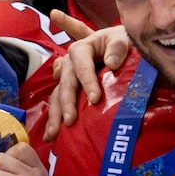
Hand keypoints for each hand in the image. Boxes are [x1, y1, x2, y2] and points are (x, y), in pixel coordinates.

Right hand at [43, 23, 130, 142]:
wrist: (123, 48)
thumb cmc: (123, 42)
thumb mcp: (123, 38)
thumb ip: (118, 47)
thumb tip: (111, 64)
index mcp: (82, 48)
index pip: (82, 65)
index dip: (87, 81)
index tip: (95, 99)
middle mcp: (71, 63)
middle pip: (66, 83)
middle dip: (67, 103)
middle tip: (70, 121)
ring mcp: (69, 78)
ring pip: (57, 96)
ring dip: (54, 115)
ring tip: (52, 135)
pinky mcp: (70, 91)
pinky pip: (59, 104)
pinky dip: (55, 120)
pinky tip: (51, 137)